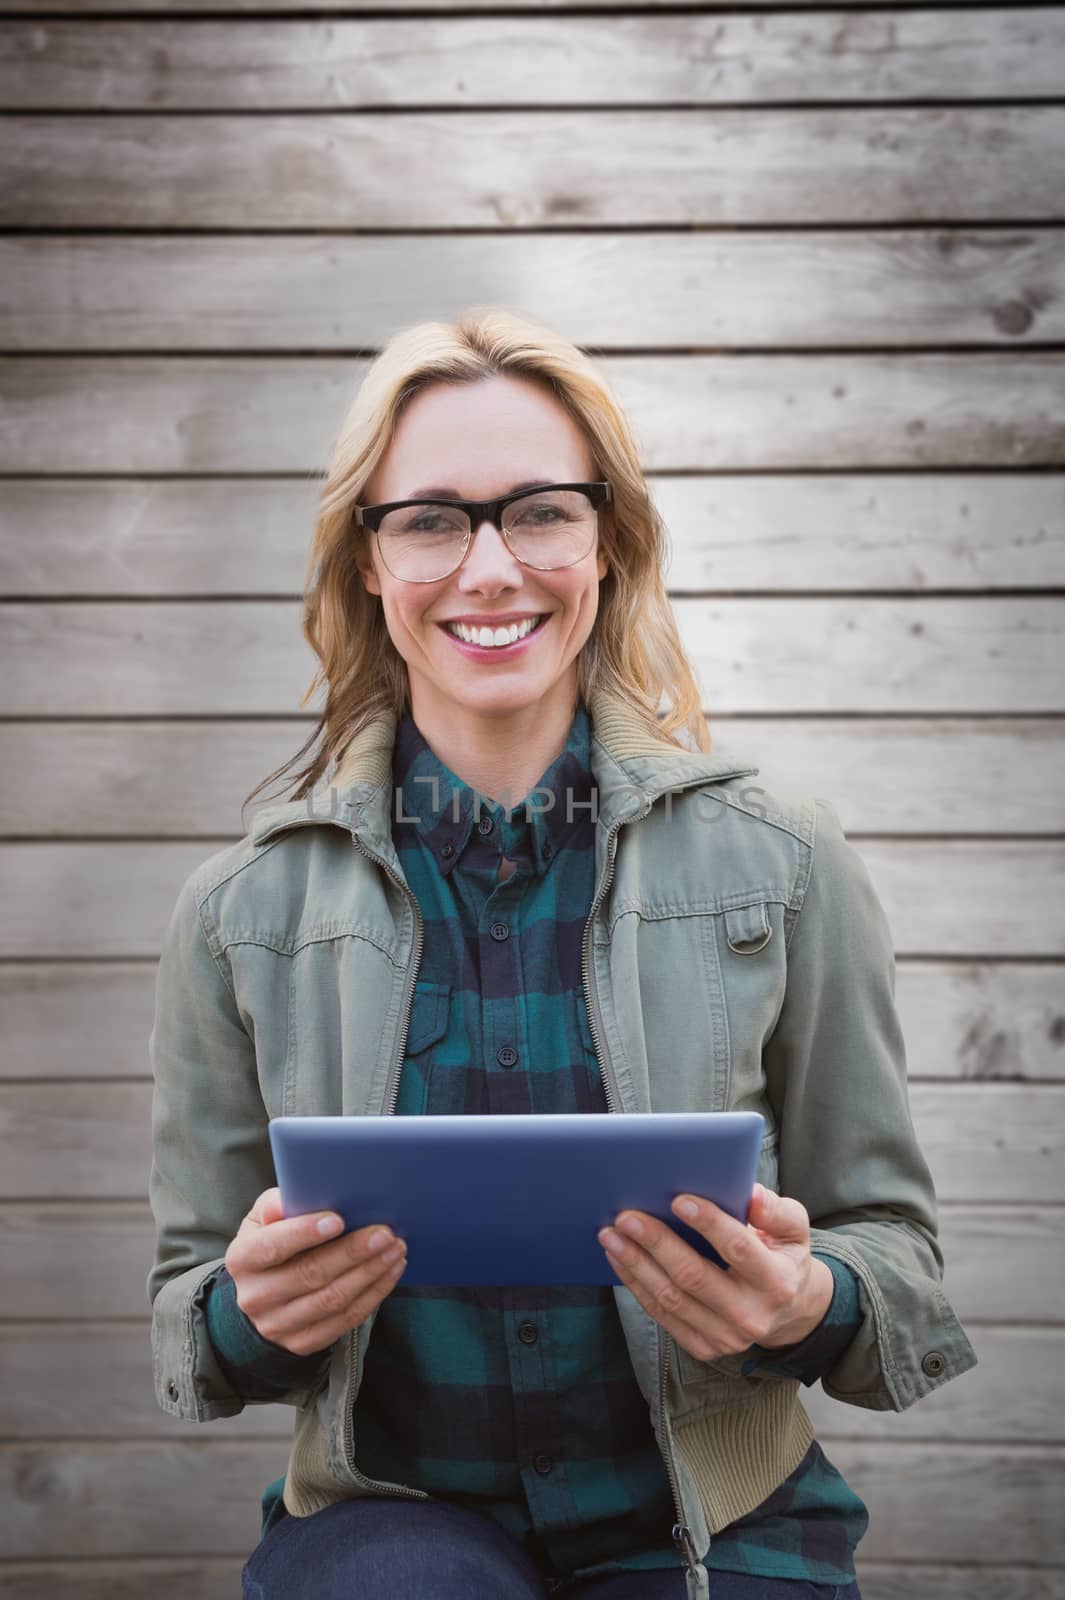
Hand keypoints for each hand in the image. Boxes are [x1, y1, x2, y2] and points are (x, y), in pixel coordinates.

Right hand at [224, 1187, 406, 1357]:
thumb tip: (299, 1190)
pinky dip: (374, 1293)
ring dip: (371, 1273)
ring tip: (395, 1249)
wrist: (264, 1293)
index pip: (272, 1247)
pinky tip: (390, 1271)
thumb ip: (278, 1203)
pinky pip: (346, 1319)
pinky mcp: (303, 1342)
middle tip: (384, 1232)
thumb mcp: (264, 1217)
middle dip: (352, 1252)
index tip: (339, 1219)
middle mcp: (255, 1296)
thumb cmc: (272, 1240)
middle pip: (310, 1274)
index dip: (304, 1233)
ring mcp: (278, 1325)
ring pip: (333, 1299)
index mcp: (242, 1259)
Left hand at [597, 1183, 833, 1363]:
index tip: (679, 1199)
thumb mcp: (795, 1230)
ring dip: (636, 1264)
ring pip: (671, 1298)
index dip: (708, 1223)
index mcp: (776, 1281)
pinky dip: (636, 1284)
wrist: (787, 1311)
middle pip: (693, 1276)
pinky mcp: (704, 1346)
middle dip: (656, 1243)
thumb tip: (750, 1195)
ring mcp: (725, 1336)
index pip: (738, 1249)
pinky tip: (620, 1258)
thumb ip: (776, 1211)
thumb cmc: (783, 1257)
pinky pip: (662, 1314)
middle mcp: (751, 1314)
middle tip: (627, 1216)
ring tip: (612, 1234)